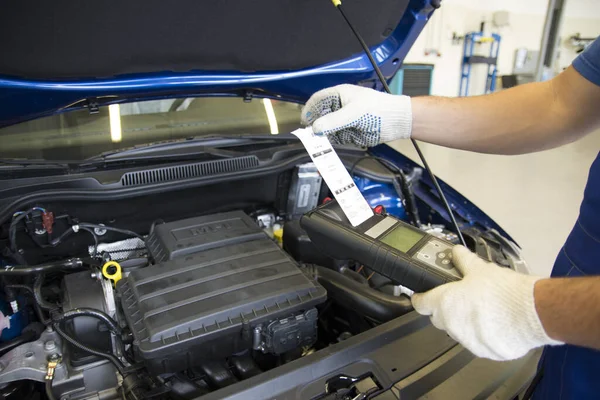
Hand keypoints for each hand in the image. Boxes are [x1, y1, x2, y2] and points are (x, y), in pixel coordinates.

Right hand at [301, 84, 411, 146]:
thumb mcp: (352, 114)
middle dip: (316, 124)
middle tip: (311, 134)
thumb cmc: (379, 109)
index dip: (309, 109)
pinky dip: (333, 141)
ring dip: (324, 135)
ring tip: (321, 140)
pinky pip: (336, 137)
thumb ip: (332, 122)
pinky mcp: (350, 132)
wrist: (396, 121)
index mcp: (340, 95)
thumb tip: (315, 128)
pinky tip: (333, 143)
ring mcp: (345, 120)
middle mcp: (341, 107)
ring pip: (327, 128)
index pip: (318, 99)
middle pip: (321, 116)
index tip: (304, 120)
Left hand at [412, 246, 561, 360]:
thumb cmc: (505, 292)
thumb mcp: (480, 269)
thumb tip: (457, 253)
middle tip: (460, 296)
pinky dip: (483, 333)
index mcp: (445, 304)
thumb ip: (464, 261)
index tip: (422, 294)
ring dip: (465, 321)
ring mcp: (469, 341)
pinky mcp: (486, 352)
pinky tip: (496, 322)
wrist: (533, 312)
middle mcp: (452, 326)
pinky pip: (478, 342)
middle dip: (445, 307)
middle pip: (439, 318)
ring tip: (483, 308)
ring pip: (458, 331)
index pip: (420, 303)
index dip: (420, 297)